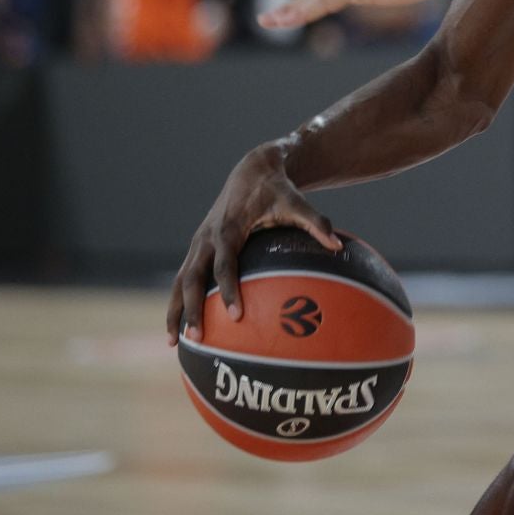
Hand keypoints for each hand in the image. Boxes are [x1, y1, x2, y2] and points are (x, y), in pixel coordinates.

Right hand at [166, 142, 341, 344]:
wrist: (251, 171)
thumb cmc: (276, 190)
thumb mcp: (296, 201)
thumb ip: (316, 223)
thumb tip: (337, 245)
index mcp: (228, 229)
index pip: (225, 264)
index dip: (229, 289)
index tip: (236, 316)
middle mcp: (207, 238)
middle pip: (191, 278)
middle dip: (192, 308)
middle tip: (198, 338)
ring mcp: (198, 243)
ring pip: (179, 281)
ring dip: (175, 310)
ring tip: (176, 343)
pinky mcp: (197, 248)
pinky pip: (183, 278)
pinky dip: (178, 301)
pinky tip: (182, 327)